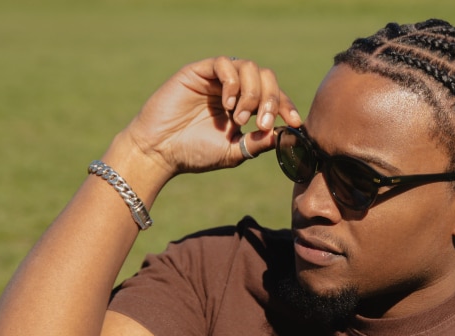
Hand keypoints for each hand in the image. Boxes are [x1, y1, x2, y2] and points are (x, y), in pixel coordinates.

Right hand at [107, 56, 302, 179]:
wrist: (159, 152)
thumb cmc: (193, 154)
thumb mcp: (234, 151)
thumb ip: (259, 141)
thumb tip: (286, 134)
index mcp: (243, 106)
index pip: (273, 96)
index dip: (286, 106)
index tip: (295, 122)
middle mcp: (231, 89)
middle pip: (266, 77)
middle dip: (271, 99)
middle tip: (262, 122)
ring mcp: (215, 79)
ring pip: (249, 67)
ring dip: (252, 93)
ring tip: (239, 118)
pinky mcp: (198, 71)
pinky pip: (225, 63)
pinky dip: (232, 82)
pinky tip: (227, 105)